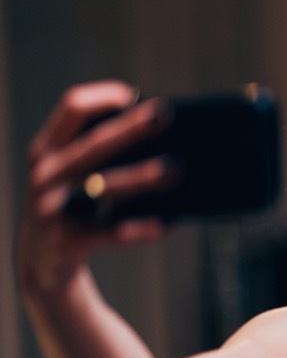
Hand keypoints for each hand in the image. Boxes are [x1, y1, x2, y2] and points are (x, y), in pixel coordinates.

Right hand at [17, 81, 171, 296]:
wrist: (41, 263)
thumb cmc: (70, 207)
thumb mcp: (71, 176)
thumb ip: (98, 153)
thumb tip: (158, 135)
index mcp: (48, 150)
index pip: (71, 109)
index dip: (101, 97)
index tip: (133, 94)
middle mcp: (46, 174)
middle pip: (93, 144)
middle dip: (130, 128)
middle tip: (165, 114)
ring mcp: (52, 208)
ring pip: (103, 187)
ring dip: (140, 177)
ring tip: (174, 169)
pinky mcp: (66, 242)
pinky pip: (108, 234)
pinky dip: (137, 230)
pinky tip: (164, 225)